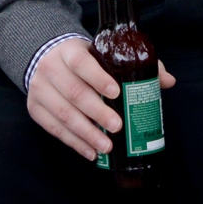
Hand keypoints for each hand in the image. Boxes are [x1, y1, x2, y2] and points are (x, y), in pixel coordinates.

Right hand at [25, 39, 175, 160]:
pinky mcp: (34, 108)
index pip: (82, 63)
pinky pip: (53, 128)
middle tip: (117, 127)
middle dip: (97, 113)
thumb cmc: (82, 59)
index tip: (116, 93)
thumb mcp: (101, 53)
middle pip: (74, 93)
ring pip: (62, 114)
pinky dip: (73, 142)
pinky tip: (90, 152)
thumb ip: (133, 64)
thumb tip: (168, 81)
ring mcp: (40, 89)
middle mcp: (50, 68)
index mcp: (69, 51)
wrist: (43, 57)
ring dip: (86, 133)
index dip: (98, 79)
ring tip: (106, 146)